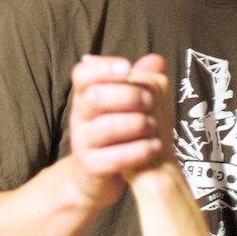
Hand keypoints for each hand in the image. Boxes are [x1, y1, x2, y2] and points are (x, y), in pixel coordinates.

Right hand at [68, 54, 169, 207]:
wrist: (97, 174)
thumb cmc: (115, 131)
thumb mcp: (124, 103)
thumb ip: (140, 80)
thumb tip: (157, 60)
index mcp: (84, 95)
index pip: (82, 74)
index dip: (103, 68)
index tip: (127, 67)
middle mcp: (79, 116)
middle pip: (94, 97)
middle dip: (127, 95)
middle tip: (149, 100)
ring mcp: (83, 142)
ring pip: (105, 127)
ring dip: (136, 123)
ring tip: (153, 125)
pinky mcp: (92, 166)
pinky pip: (114, 158)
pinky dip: (139, 151)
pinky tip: (155, 146)